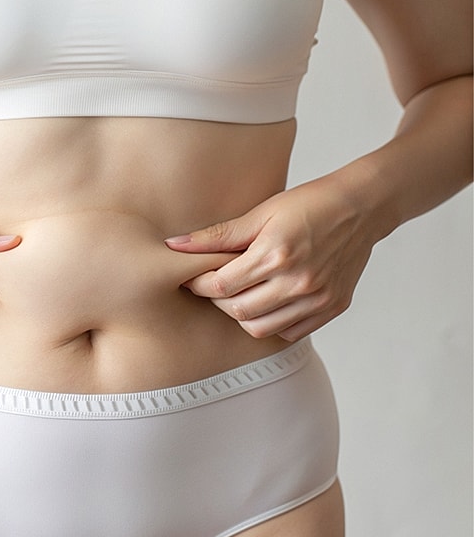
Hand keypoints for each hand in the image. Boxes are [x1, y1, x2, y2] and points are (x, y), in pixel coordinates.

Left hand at [164, 178, 380, 341]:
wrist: (362, 207)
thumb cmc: (309, 204)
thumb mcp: (261, 212)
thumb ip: (217, 235)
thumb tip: (174, 245)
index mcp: (277, 254)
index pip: (221, 285)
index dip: (199, 284)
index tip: (192, 277)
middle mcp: (299, 281)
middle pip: (238, 311)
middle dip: (217, 301)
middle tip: (213, 285)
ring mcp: (318, 299)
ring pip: (261, 328)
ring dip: (241, 314)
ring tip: (239, 293)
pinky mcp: (332, 308)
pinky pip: (289, 332)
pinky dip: (271, 323)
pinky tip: (266, 302)